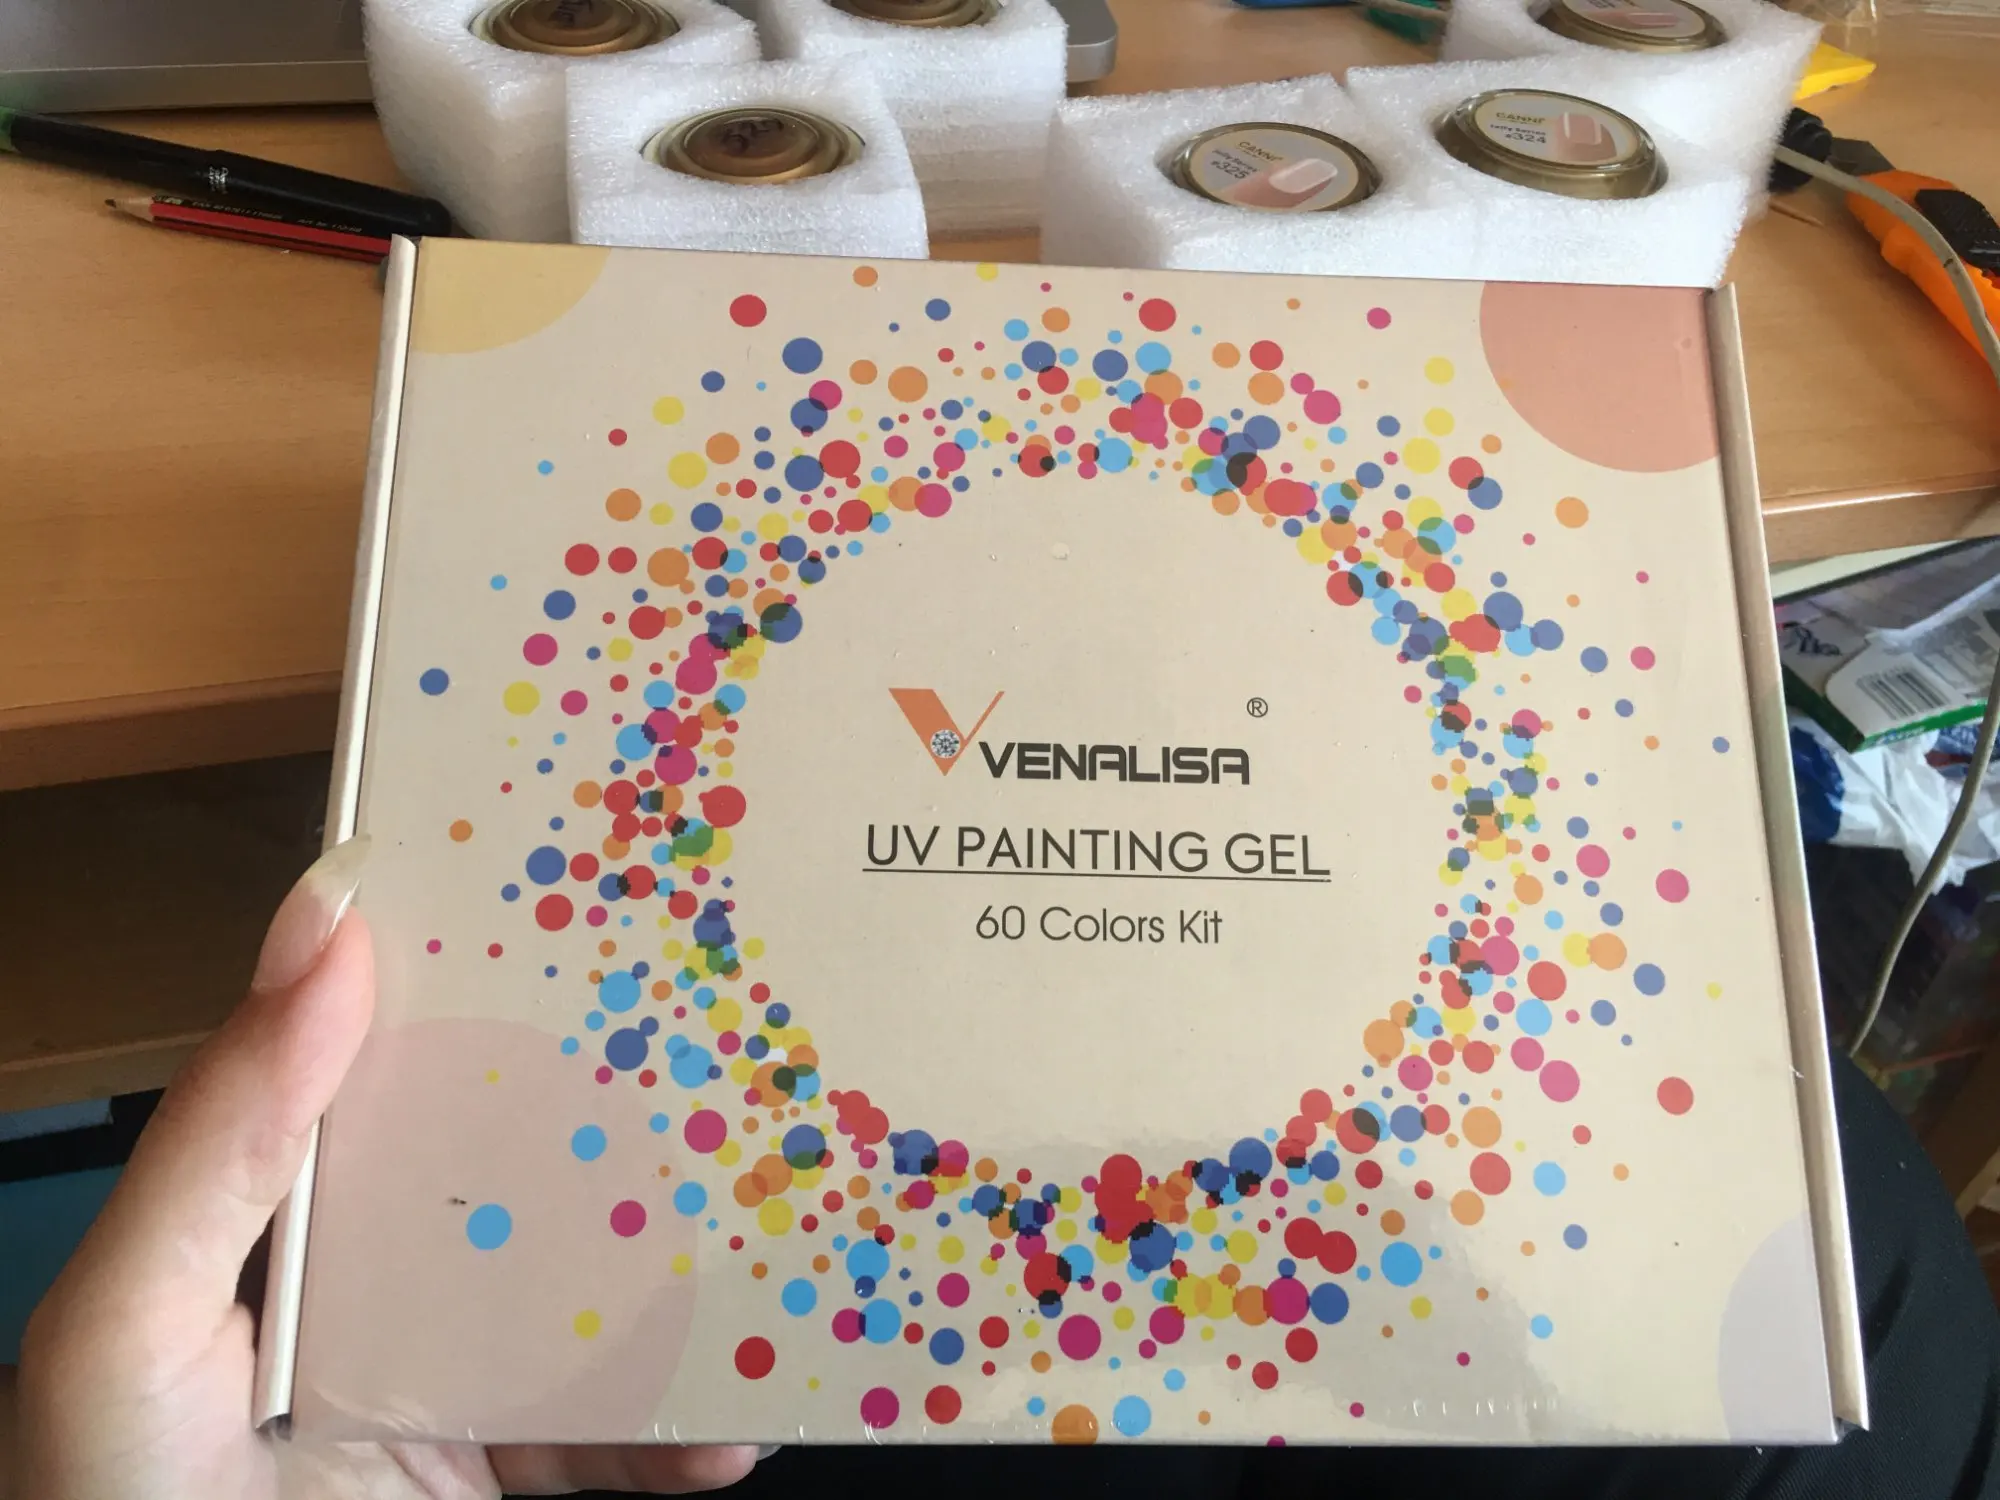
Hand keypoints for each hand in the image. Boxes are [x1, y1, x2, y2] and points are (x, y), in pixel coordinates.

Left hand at [15, 838, 758, 1499]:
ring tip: (777, 1253)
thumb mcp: (126, 1326)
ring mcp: (446, 1377)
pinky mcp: (499, 1468)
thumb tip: (330, 925)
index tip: (611, 914)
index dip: (490, 975)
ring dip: (689, 1284)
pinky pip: (616, 1433)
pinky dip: (683, 1431)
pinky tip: (731, 1429)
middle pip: (526, 1168)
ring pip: (593, 1296)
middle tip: (743, 1071)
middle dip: (632, 1124)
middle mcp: (374, 1275)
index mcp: (287, 1204)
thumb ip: (219, 1140)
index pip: (395, 1058)